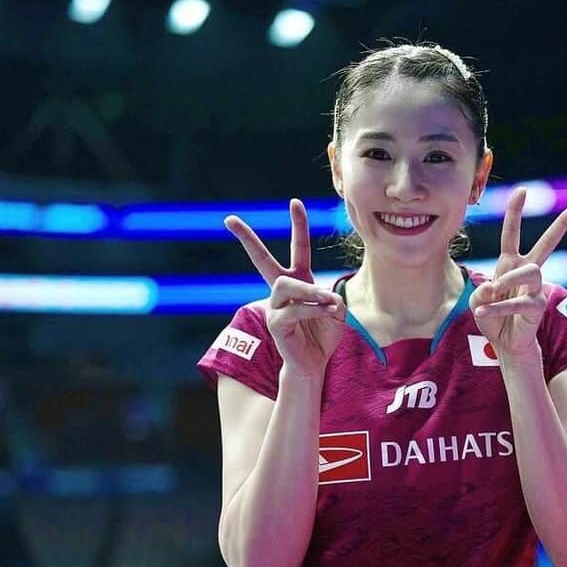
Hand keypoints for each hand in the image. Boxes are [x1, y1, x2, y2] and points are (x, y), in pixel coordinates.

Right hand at [225, 199, 345, 378]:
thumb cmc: (323, 335)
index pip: (297, 248)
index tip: (295, 202)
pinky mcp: (275, 323)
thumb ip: (333, 298)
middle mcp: (282, 290)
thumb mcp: (337, 311)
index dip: (298, 226)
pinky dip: (314, 310)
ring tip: (327, 302)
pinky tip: (326, 314)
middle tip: (229, 219)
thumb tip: (322, 296)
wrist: (314, 364)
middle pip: (261, 260)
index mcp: (299, 280)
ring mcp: (275, 305)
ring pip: (286, 285)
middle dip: (246, 239)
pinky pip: (294, 309)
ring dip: (310, 291)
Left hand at [470, 187, 566, 358]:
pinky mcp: (538, 306)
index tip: (522, 191)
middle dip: (563, 224)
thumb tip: (492, 288)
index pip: (512, 234)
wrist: (504, 344)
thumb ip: (481, 293)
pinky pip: (518, 302)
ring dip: (508, 280)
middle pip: (547, 243)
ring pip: (530, 271)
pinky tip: (483, 313)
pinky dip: (498, 308)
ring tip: (492, 293)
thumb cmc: (491, 317)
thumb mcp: (478, 301)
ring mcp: (535, 288)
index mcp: (510, 263)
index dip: (515, 212)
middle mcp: (526, 271)